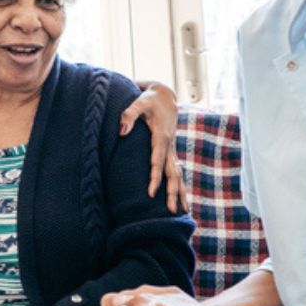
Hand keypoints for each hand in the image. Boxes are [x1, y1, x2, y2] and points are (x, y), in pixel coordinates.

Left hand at [124, 81, 185, 212]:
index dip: (154, 177)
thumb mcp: (139, 102)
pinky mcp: (171, 150)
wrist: (165, 94)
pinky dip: (180, 185)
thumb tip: (121, 131)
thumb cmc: (149, 99)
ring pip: (178, 174)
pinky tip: (181, 199)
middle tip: (171, 211)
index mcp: (162, 135)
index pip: (157, 160)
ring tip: (184, 212)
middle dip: (173, 192)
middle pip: (172, 172)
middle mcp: (170, 144)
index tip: (151, 193)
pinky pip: (176, 170)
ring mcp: (172, 148)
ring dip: (180, 192)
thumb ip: (129, 114)